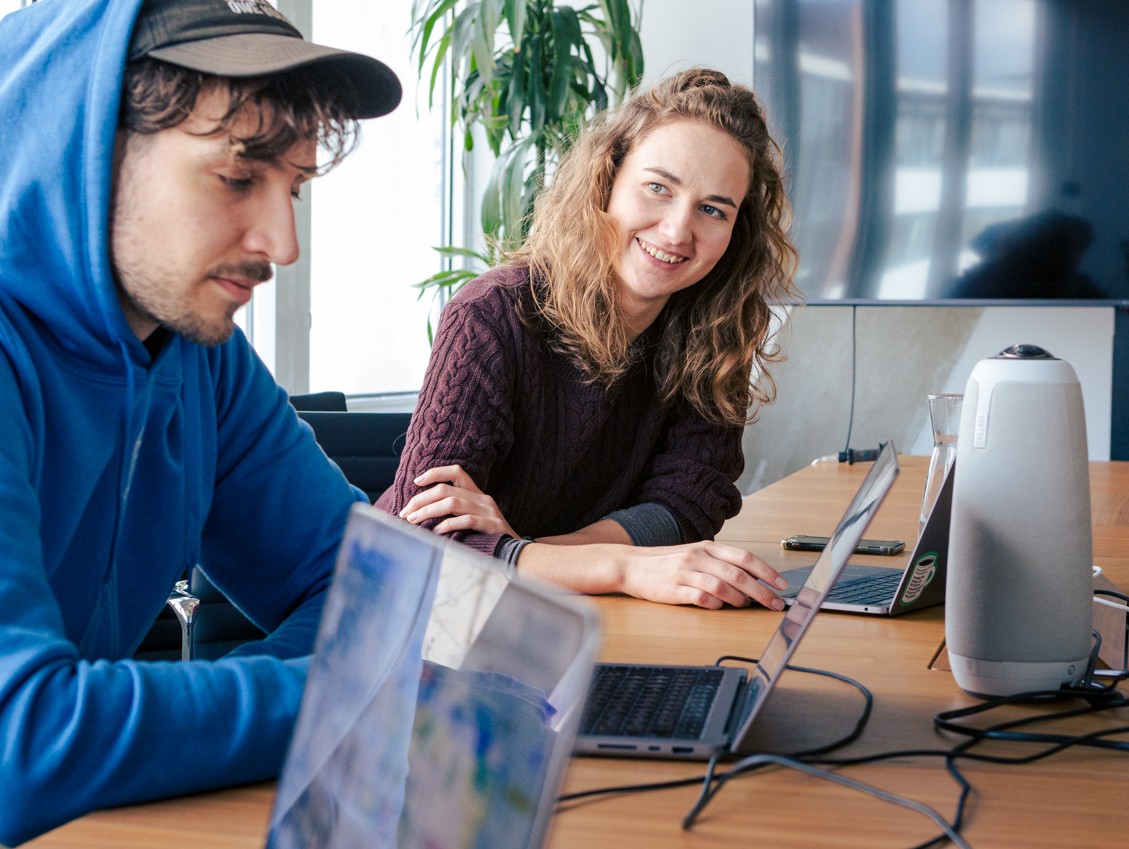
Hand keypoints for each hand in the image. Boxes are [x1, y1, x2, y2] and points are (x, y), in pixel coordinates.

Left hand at [399, 464, 518, 537]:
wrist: (518, 552)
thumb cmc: (490, 538)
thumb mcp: (475, 519)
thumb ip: (457, 513)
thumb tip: (423, 513)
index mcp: (478, 494)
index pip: (457, 472)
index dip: (435, 473)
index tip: (416, 481)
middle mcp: (483, 498)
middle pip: (446, 489)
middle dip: (421, 499)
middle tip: (405, 512)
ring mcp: (488, 511)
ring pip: (452, 503)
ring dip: (428, 511)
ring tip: (414, 520)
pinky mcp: (491, 526)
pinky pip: (465, 520)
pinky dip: (447, 525)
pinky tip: (436, 532)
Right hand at [616, 541, 787, 609]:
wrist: (632, 566)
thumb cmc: (667, 563)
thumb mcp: (695, 555)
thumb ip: (720, 564)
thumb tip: (751, 580)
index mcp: (707, 547)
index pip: (744, 557)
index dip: (766, 571)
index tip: (781, 584)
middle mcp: (698, 557)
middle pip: (737, 573)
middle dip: (761, 590)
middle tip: (774, 603)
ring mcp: (686, 572)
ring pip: (722, 585)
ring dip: (739, 598)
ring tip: (746, 605)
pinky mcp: (674, 589)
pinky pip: (701, 597)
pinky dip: (715, 604)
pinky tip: (720, 607)